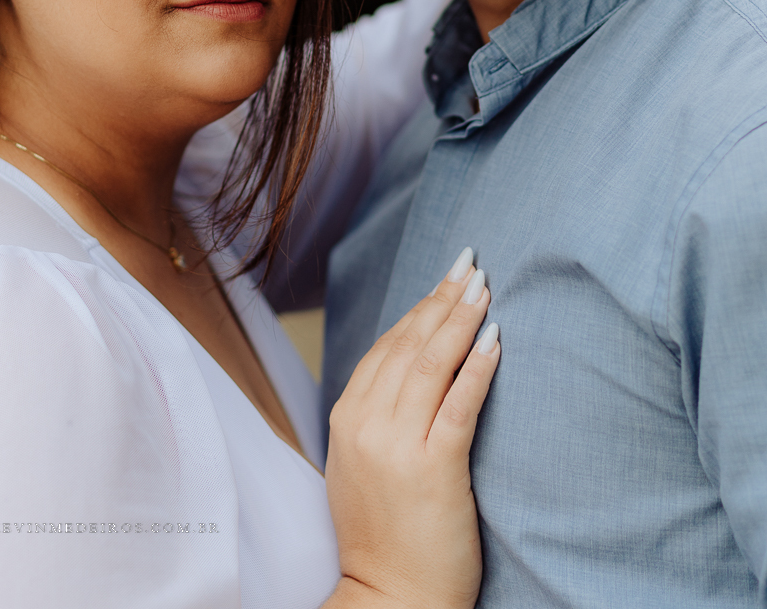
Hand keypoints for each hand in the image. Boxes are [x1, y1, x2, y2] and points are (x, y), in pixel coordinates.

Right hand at [324, 251, 499, 608]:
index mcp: (346, 418)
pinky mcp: (434, 467)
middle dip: (441, 299)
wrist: (390, 598)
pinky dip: (477, 367)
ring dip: (460, 319)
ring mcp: (398, 444)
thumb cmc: (382, 532)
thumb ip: (376, 412)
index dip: (418, 308)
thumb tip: (409, 364)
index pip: (386, 346)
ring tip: (484, 288)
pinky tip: (495, 339)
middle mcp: (366, 423)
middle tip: (469, 265)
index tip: (443, 280)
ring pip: (430, 363)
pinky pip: (459, 403)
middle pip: (408, 344)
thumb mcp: (361, 461)